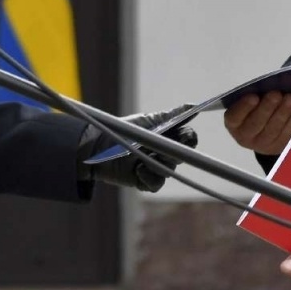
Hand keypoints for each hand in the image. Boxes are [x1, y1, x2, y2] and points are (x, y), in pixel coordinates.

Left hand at [76, 104, 197, 192]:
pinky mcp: (145, 181)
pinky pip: (156, 183)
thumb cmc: (123, 130)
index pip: (188, 139)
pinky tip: (137, 169)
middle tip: (158, 148)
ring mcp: (155, 168)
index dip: (189, 139)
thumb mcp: (146, 121)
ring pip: (169, 170)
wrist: (98, 146)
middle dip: (171, 153)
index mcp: (168, 137)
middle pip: (181, 156)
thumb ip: (170, 116)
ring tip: (141, 157)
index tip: (184, 137)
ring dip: (156, 163)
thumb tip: (192, 106)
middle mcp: (164, 153)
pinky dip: (148, 176)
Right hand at [223, 92, 290, 157]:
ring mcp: (263, 144)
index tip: (254, 96)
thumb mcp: (254, 98)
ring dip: (284, 113)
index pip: (234, 116)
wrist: (263, 130)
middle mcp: (245, 136)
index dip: (243, 107)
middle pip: (255, 123)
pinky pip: (287, 134)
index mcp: (234, 122)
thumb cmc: (255, 109)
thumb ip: (263, 88)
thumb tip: (286, 77)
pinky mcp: (278, 147)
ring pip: (273, 130)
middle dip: (267, 108)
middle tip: (277, 94)